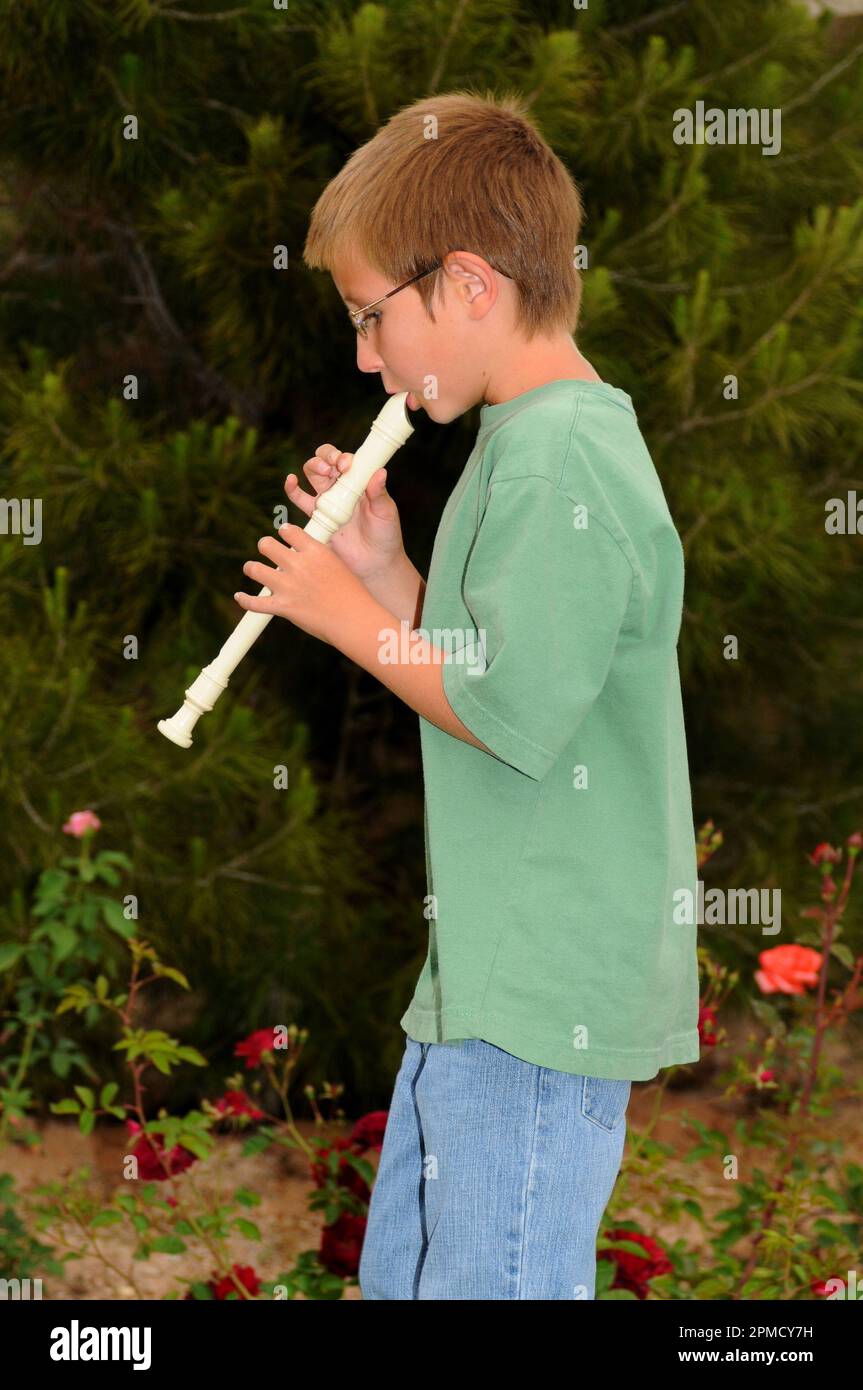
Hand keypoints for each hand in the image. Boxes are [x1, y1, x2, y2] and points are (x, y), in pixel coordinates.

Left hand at [234, 524, 370, 645]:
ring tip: (251, 569)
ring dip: (251, 568)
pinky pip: (254, 603)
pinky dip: (244, 599)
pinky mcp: (283, 607)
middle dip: (265, 546)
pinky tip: (239, 596)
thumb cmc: (353, 595)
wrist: (355, 619)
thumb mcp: (340, 566)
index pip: (288, 531)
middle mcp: (298, 565)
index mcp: (315, 552)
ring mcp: (288, 586)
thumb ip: (320, 559)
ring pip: (255, 569)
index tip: (283, 536)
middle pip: (266, 545)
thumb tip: (309, 558)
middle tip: (268, 552)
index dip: (283, 532)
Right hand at [284, 444, 405, 583]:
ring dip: (313, 466)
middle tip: (333, 467)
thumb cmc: (385, 535)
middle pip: (325, 460)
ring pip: (312, 473)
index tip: (347, 465)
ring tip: (323, 473)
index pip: (347, 459)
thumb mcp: (386, 512)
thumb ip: (380, 494)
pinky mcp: (316, 515)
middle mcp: (341, 486)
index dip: (344, 457)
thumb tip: (380, 472)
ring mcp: (327, 499)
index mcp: (359, 481)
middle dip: (326, 456)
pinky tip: (291, 480)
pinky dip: (291, 487)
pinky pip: (298, 498)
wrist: (374, 563)